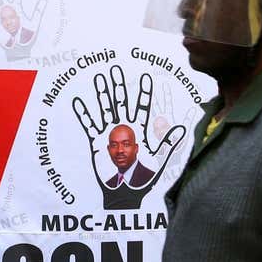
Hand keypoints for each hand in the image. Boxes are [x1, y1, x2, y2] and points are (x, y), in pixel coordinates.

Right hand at [71, 64, 185, 188]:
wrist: (125, 193)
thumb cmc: (142, 179)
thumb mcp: (158, 160)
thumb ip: (168, 144)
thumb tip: (183, 128)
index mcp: (139, 131)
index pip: (142, 107)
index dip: (144, 92)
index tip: (145, 77)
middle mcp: (124, 129)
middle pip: (121, 103)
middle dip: (119, 86)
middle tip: (116, 68)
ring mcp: (110, 134)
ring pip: (106, 109)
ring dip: (103, 94)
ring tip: (99, 78)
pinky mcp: (98, 142)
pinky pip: (90, 125)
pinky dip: (84, 114)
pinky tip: (78, 102)